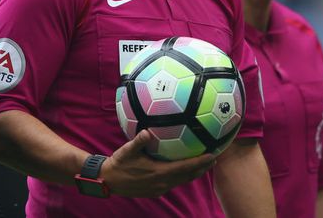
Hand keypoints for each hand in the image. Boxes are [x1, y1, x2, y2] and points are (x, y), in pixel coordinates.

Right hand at [101, 130, 216, 197]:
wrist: (108, 181)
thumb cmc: (118, 163)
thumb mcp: (127, 150)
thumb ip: (139, 141)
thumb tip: (148, 131)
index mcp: (159, 172)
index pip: (185, 168)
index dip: (200, 162)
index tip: (212, 156)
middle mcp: (162, 183)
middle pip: (188, 176)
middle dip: (202, 168)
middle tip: (213, 158)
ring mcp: (159, 188)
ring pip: (181, 181)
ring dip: (193, 173)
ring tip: (203, 165)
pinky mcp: (155, 191)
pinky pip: (173, 183)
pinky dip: (181, 176)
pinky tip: (181, 170)